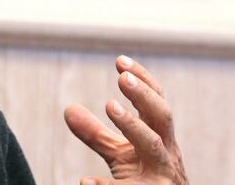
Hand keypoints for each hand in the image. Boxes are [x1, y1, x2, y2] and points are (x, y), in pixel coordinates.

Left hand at [64, 56, 187, 184]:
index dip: (143, 81)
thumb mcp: (121, 155)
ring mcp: (160, 177)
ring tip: (110, 105)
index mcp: (160, 138)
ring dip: (133, 124)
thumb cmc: (145, 179)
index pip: (156, 103)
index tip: (120, 61)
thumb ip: (97, 133)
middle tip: (123, 78)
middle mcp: (166, 154)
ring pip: (153, 147)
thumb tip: (68, 109)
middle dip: (144, 96)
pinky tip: (86, 180)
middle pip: (162, 118)